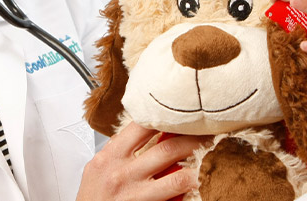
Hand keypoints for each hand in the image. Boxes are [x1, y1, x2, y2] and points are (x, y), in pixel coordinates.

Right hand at [76, 122, 206, 200]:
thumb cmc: (93, 199)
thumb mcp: (100, 169)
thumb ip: (122, 151)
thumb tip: (151, 133)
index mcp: (110, 157)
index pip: (142, 126)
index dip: (167, 118)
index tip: (184, 115)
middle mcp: (122, 174)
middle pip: (167, 149)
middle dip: (193, 140)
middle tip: (210, 136)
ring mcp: (134, 196)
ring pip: (177, 177)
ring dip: (199, 168)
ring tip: (213, 159)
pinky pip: (174, 200)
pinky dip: (188, 192)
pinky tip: (201, 186)